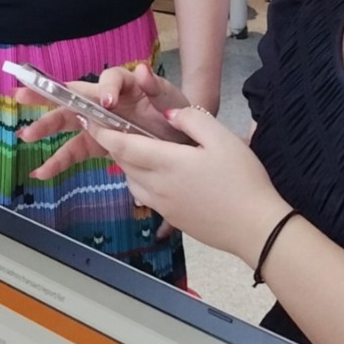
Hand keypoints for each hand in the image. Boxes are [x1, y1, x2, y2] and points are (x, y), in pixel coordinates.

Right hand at [19, 63, 193, 180]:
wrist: (182, 141)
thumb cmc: (174, 112)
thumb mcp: (171, 99)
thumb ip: (156, 86)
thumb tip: (143, 71)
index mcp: (125, 84)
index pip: (110, 78)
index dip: (106, 87)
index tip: (108, 102)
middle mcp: (106, 100)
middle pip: (73, 95)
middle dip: (47, 96)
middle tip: (21, 95)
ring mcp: (99, 122)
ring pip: (68, 122)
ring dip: (45, 128)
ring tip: (25, 136)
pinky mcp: (98, 142)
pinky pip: (74, 150)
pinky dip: (57, 161)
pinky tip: (41, 172)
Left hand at [90, 104, 290, 257]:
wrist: (255, 227)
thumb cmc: (242, 179)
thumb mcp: (222, 138)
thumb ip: (191, 120)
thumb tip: (166, 116)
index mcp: (167, 163)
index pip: (122, 145)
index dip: (102, 131)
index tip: (88, 118)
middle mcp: (157, 186)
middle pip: (123, 163)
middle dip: (114, 145)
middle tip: (112, 128)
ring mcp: (163, 205)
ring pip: (132, 180)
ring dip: (128, 164)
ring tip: (138, 150)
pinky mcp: (172, 218)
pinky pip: (145, 195)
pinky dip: (142, 180)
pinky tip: (160, 175)